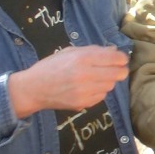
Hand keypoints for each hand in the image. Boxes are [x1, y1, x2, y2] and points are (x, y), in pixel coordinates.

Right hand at [7, 45, 127, 118]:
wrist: (33, 89)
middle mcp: (85, 75)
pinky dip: (99, 92)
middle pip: (118, 74)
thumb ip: (93, 50)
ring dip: (107, 81)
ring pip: (111, 86)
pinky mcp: (83, 103)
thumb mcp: (69, 52)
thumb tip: (114, 50)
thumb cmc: (51, 67)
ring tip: (95, 78)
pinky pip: (101, 96)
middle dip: (119, 70)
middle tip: (114, 69)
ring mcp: (85, 91)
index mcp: (82, 58)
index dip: (121, 58)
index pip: (115, 58)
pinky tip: (87, 88)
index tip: (120, 59)